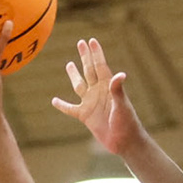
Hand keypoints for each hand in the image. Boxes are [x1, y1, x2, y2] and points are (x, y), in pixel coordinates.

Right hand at [51, 37, 143, 154]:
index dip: (96, 54)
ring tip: (69, 64)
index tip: (91, 41)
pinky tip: (54, 101)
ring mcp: (91, 103)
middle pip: (89, 70)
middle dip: (85, 57)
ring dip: (74, 75)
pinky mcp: (85, 116)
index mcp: (108, 87)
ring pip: (79, 86)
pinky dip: (62, 105)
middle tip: (80, 42)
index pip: (100, 66)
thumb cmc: (127, 122)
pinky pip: (70, 109)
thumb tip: (120, 74)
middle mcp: (98, 92)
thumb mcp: (122, 105)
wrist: (125, 142)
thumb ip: (118, 90)